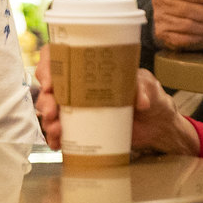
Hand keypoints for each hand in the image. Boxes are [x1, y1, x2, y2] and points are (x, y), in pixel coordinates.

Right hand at [36, 56, 197, 156]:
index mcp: (89, 68)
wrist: (157, 124)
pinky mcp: (81, 128)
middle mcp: (79, 86)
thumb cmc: (150, 96)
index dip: (48, 67)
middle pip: (50, 87)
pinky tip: (58, 143)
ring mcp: (78, 107)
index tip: (50, 84)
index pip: (59, 59)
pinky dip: (56, 138)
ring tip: (57, 130)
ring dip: (48, 121)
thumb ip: (142, 89)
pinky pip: (61, 131)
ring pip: (51, 110)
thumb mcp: (148, 85)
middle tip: (52, 112)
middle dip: (45, 100)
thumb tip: (141, 102)